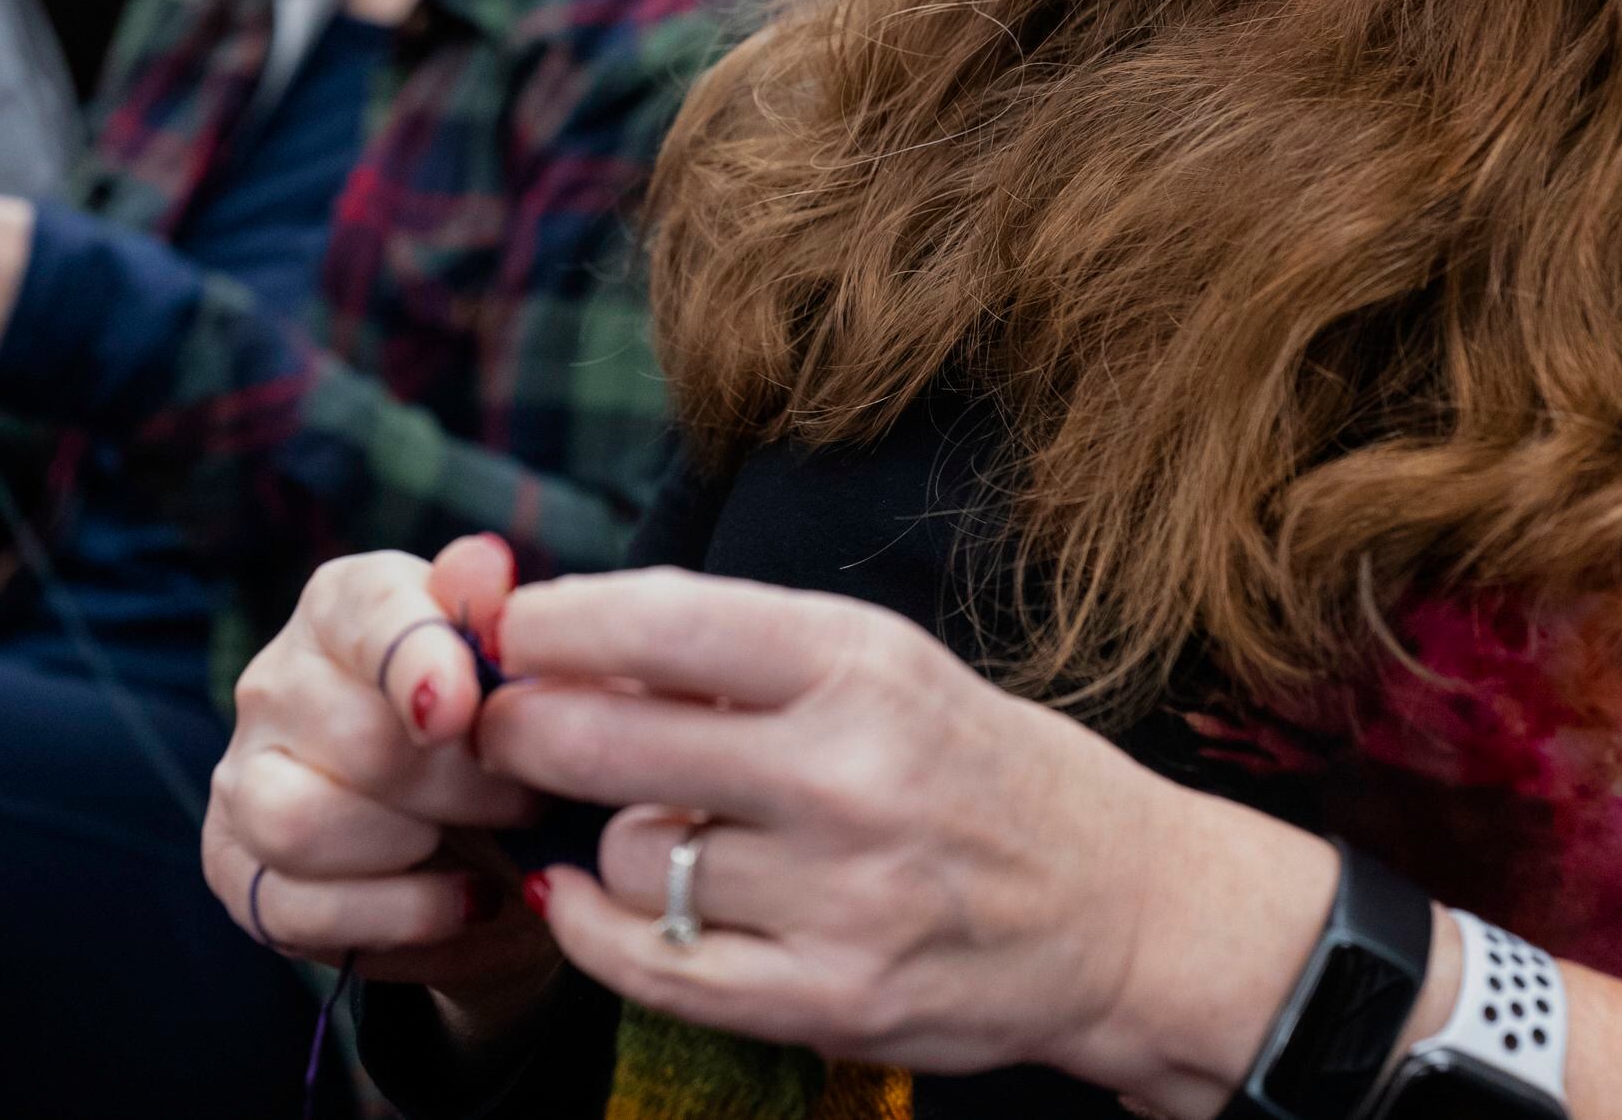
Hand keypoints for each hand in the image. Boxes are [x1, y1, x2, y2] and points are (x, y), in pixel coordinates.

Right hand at [202, 538, 565, 1043]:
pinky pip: (298, 905)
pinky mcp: (236, 868)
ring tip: (476, 846)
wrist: (481, 854)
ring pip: (297, 822)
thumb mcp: (517, 681)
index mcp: (342, 608)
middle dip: (464, 785)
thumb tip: (482, 565)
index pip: (367, 614)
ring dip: (410, 848)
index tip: (459, 713)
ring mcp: (241, 777)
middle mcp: (275, 682)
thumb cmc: (496, 744)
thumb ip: (502, 625)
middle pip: (357, 740)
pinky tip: (458, 900)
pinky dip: (396, 914)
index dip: (414, 660)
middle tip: (528, 801)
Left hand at [477, 571, 1339, 1116]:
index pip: (654, 623)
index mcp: (855, 665)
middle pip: (604, 742)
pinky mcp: (832, 999)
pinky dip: (591, 929)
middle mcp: (849, 775)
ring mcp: (842, 897)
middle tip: (499, 725)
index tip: (508, 633)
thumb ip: (726, 651)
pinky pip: (649, 965)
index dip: (548, 627)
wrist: (1122, 910)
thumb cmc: (968, 765)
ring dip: (607, 839)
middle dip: (520, 728)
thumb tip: (554, 638)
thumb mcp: (873, 665)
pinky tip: (580, 896)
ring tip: (654, 825)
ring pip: (626, 855)